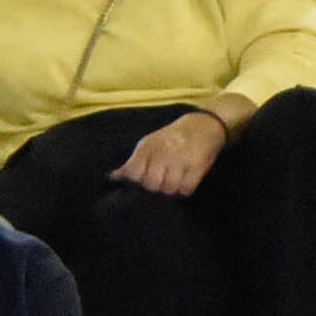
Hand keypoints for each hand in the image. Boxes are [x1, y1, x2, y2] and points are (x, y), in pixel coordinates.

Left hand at [116, 109, 232, 197]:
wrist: (202, 125)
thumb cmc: (170, 139)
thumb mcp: (149, 144)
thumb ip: (132, 162)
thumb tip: (113, 177)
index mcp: (148, 146)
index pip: (133, 172)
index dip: (135, 182)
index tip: (141, 181)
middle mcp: (163, 152)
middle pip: (151, 184)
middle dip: (154, 189)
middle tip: (159, 185)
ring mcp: (181, 159)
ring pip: (169, 188)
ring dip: (170, 191)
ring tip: (172, 184)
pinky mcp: (198, 166)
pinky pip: (186, 189)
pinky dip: (184, 190)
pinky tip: (184, 183)